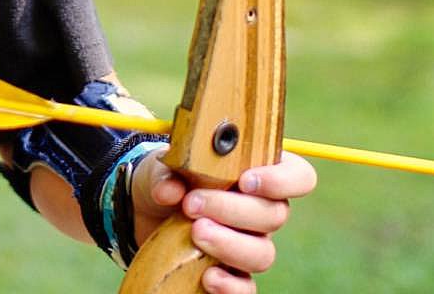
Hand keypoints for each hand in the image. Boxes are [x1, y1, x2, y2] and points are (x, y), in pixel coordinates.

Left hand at [133, 150, 316, 293]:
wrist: (149, 209)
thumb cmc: (169, 178)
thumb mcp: (163, 166)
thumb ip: (167, 173)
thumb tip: (169, 191)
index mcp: (257, 171)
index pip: (298, 175)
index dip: (282, 180)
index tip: (246, 180)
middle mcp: (262, 209)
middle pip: (275, 215)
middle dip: (232, 210)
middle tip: (192, 204)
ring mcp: (251, 244)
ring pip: (263, 253)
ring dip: (229, 244)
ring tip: (194, 233)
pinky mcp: (234, 273)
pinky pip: (246, 287)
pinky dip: (230, 285)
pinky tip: (207, 276)